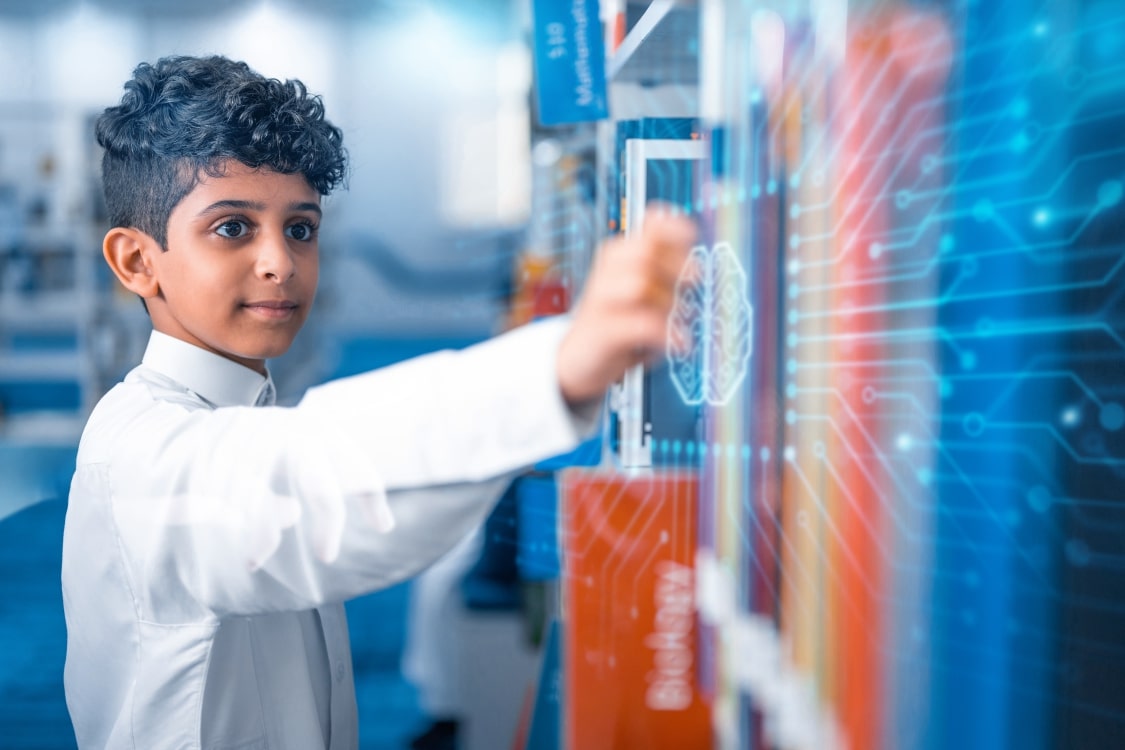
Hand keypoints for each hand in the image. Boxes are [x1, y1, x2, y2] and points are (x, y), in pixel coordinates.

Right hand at [556, 207, 696, 405]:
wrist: (578, 362)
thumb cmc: (617, 327)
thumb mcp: (642, 298)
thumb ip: (664, 279)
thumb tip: (696, 267)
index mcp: (619, 257)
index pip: (645, 229)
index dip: (671, 227)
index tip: (691, 235)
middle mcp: (606, 272)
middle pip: (646, 253)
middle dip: (676, 268)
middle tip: (690, 286)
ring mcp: (600, 300)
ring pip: (641, 285)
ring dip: (667, 304)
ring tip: (673, 322)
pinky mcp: (602, 329)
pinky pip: (641, 323)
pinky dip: (666, 334)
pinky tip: (678, 343)